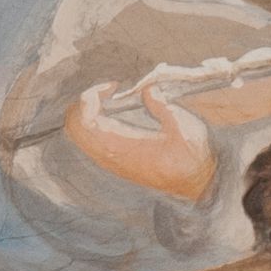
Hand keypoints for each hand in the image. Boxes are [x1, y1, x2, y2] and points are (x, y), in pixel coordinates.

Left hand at [65, 80, 216, 197]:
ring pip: (77, 132)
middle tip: (109, 89)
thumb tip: (147, 89)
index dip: (93, 96)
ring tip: (111, 98)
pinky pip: (87, 138)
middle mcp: (110, 155)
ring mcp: (109, 159)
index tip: (115, 86)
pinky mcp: (113, 160)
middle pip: (74, 124)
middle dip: (86, 100)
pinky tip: (114, 112)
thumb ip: (164, 107)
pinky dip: (92, 120)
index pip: (85, 120)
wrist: (197, 185)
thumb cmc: (193, 158)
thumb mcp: (187, 128)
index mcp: (123, 148)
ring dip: (88, 109)